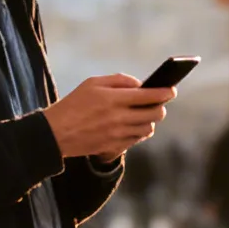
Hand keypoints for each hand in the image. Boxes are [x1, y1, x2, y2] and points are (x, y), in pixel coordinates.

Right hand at [43, 74, 175, 161]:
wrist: (56, 133)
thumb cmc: (74, 104)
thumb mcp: (93, 83)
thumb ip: (119, 80)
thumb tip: (140, 84)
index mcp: (113, 98)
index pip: (149, 96)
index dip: (164, 92)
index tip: (171, 90)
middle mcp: (118, 117)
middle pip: (154, 114)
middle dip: (160, 107)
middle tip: (158, 103)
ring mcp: (117, 134)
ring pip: (148, 128)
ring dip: (150, 120)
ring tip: (144, 114)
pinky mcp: (115, 146)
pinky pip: (137, 139)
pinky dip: (139, 132)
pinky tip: (133, 125)